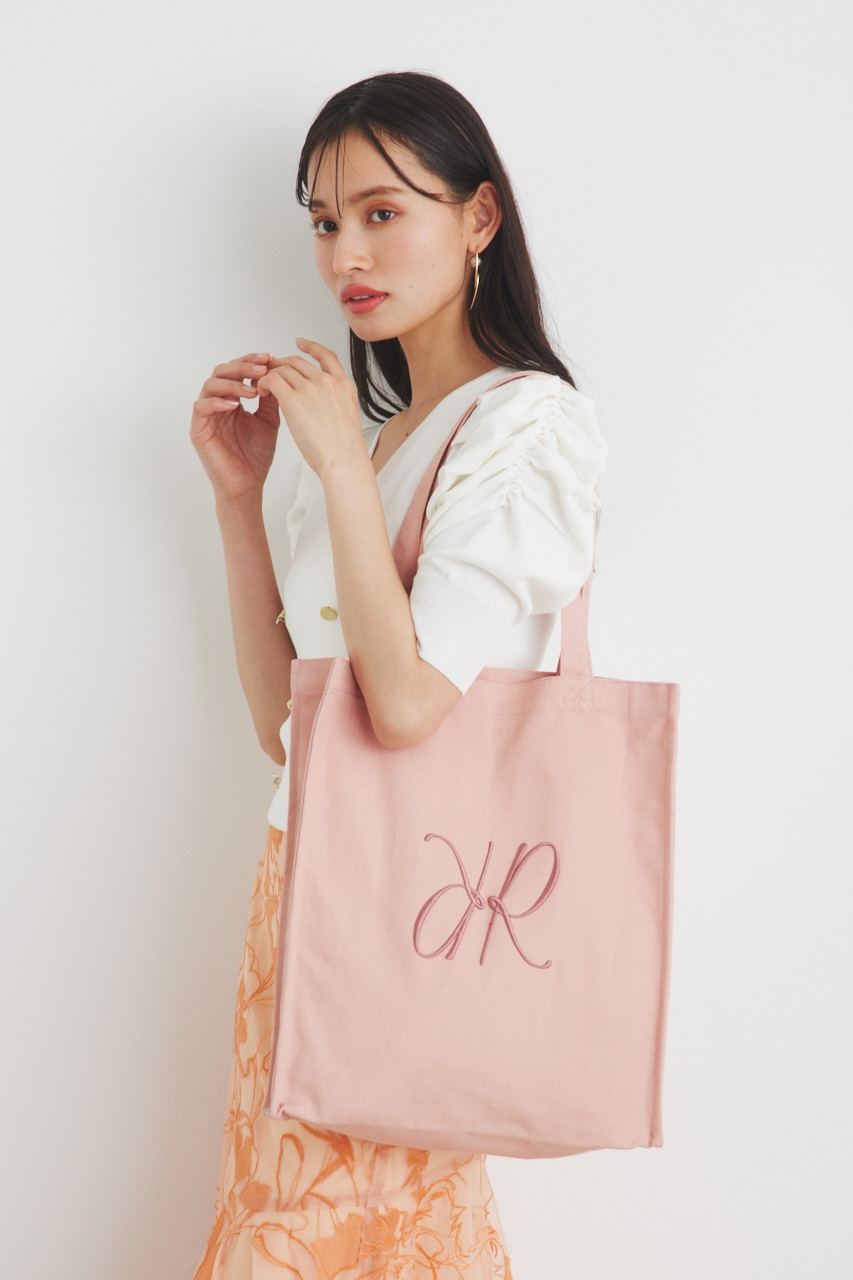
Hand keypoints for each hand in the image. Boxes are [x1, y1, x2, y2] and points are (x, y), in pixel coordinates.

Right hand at [190, 352, 280, 502]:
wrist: (248, 486)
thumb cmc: (255, 458)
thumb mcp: (269, 421)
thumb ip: (271, 399)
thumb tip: (277, 373)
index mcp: (233, 400)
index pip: (237, 371)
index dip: (251, 361)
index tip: (269, 357)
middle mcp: (217, 404)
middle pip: (222, 371)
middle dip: (243, 367)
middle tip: (262, 368)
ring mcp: (206, 416)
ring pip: (211, 385)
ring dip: (233, 383)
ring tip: (252, 391)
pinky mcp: (198, 429)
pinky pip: (201, 407)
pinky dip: (218, 402)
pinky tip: (235, 405)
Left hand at [257, 339, 365, 479]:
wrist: (344, 461)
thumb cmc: (345, 450)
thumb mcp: (347, 418)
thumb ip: (335, 404)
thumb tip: (322, 407)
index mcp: (343, 385)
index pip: (326, 356)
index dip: (312, 347)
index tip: (301, 343)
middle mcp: (327, 382)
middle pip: (297, 362)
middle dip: (280, 364)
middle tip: (269, 371)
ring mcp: (311, 389)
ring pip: (282, 369)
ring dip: (269, 374)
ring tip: (261, 386)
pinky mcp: (294, 400)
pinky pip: (271, 381)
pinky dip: (263, 383)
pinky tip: (261, 392)